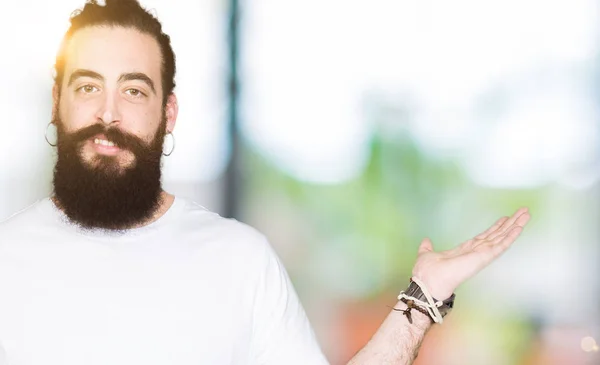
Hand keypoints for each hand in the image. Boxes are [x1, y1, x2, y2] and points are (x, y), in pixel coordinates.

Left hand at [411, 207, 530, 299]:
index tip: (504, 218)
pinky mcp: (483, 258)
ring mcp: (481, 255)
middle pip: (497, 235)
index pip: (484, 237)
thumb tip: (426, 241)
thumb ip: (427, 247)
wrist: (428, 282)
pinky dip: (510, 236)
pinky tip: (519, 227)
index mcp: (465, 251)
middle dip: (510, 223)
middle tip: (523, 211)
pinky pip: (500, 246)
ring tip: (526, 214)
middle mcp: (476, 252)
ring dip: (515, 226)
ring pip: (502, 238)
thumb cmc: (426, 273)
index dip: (495, 227)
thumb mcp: (426, 254)